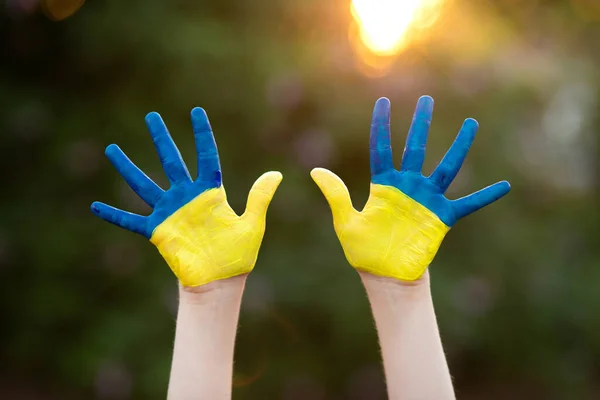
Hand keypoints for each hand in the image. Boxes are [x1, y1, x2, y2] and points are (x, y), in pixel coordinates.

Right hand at [91, 108, 281, 286]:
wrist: (220, 281)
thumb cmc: (238, 255)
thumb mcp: (252, 224)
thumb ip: (259, 198)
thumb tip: (276, 173)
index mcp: (210, 193)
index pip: (206, 156)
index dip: (201, 134)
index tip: (196, 112)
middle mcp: (187, 197)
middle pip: (171, 161)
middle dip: (161, 138)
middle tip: (151, 116)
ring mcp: (170, 213)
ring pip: (144, 184)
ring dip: (128, 167)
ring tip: (112, 149)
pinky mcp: (158, 231)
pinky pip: (131, 220)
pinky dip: (114, 214)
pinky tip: (95, 205)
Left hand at [311, 96, 509, 280]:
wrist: (385, 275)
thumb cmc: (364, 251)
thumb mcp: (346, 222)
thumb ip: (336, 195)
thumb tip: (315, 170)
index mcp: (383, 185)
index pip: (381, 148)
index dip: (381, 126)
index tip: (383, 102)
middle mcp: (407, 187)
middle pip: (415, 148)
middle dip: (420, 124)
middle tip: (427, 100)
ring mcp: (426, 200)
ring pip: (446, 167)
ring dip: (458, 147)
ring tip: (471, 124)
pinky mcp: (442, 218)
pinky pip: (467, 204)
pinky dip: (485, 196)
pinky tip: (504, 185)